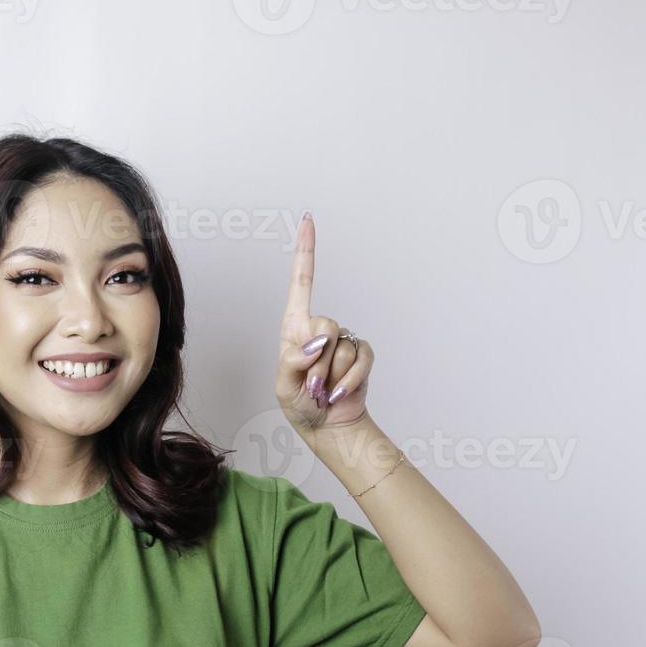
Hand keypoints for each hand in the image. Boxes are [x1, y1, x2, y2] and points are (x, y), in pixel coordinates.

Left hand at [275, 212, 372, 434]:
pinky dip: (349, 380)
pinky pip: (361, 358)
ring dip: (331, 375)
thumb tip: (317, 342)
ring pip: (343, 348)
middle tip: (310, 383)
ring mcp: (342, 340)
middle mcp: (319, 328)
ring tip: (321, 390)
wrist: (326, 425)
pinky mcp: (361, 354)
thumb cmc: (298, 403)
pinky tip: (338, 393)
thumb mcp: (284, 386)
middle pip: (326, 324)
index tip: (308, 221)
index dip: (306, 251)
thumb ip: (294, 361)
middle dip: (318, 359)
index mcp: (294, 326)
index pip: (301, 282)